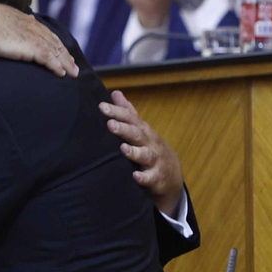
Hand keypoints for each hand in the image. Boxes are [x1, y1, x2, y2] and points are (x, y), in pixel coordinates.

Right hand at [0, 1, 77, 76]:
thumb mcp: (5, 22)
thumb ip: (14, 25)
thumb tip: (15, 28)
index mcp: (30, 23)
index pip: (49, 35)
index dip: (58, 46)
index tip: (64, 54)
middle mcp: (36, 29)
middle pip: (56, 44)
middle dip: (66, 57)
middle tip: (74, 67)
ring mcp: (36, 38)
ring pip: (56, 52)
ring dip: (66, 64)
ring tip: (72, 74)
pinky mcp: (33, 48)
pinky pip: (50, 59)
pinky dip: (57, 67)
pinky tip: (62, 74)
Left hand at [100, 90, 184, 216]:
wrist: (171, 173)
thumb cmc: (150, 147)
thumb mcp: (140, 129)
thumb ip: (127, 112)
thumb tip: (115, 93)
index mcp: (142, 131)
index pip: (130, 118)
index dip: (117, 112)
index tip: (101, 106)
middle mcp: (149, 143)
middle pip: (137, 134)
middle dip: (124, 129)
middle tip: (110, 124)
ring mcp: (154, 160)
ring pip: (145, 155)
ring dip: (134, 152)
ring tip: (123, 148)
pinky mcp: (156, 178)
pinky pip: (150, 178)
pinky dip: (143, 177)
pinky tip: (135, 176)